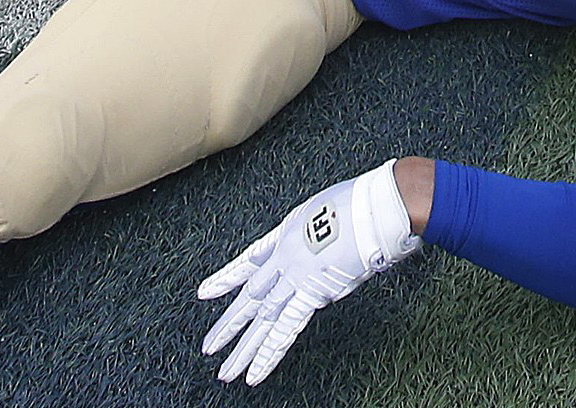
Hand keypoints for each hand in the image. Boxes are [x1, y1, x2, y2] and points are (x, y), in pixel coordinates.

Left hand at [197, 163, 420, 386]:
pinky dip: (270, 353)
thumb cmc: (353, 203)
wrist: (370, 209)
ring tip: (226, 371)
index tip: (205, 292)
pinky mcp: (312, 296)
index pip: (245, 264)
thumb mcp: (314, 212)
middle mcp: (282, 264)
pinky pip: (286, 331)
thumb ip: (300, 236)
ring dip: (243, 349)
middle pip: (249, 301)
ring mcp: (295, 282)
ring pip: (262, 322)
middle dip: (228, 327)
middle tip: (209, 347)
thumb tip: (297, 256)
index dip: (224, 280)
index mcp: (282, 240)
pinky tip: (255, 372)